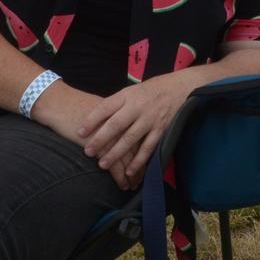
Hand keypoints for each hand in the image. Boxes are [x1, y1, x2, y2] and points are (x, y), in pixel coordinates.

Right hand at [30, 85, 141, 189]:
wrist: (60, 103)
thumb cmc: (77, 105)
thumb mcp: (101, 106)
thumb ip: (113, 116)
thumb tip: (119, 127)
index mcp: (124, 112)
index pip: (139, 134)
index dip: (143, 150)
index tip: (144, 163)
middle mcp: (123, 124)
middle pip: (137, 148)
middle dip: (140, 166)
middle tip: (140, 179)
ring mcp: (112, 136)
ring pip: (128, 159)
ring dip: (132, 174)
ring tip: (132, 185)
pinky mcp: (100, 147)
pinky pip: (114, 166)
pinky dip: (119, 177)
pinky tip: (122, 184)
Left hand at [78, 78, 194, 182]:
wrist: (180, 88)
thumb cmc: (151, 90)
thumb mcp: (132, 90)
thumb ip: (116, 104)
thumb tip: (94, 119)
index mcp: (128, 95)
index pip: (106, 107)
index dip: (92, 120)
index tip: (79, 132)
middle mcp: (138, 107)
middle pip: (116, 125)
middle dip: (100, 140)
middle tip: (87, 152)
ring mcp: (150, 119)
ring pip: (130, 139)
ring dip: (116, 153)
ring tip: (102, 164)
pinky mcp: (161, 130)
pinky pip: (148, 147)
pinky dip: (139, 160)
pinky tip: (129, 171)